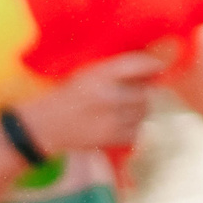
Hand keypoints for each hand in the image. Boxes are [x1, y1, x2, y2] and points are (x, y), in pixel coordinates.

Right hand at [15, 52, 164, 154]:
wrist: (44, 127)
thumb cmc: (68, 96)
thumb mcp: (87, 73)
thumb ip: (115, 70)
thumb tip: (150, 66)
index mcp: (98, 74)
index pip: (136, 64)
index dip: (151, 64)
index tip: (158, 65)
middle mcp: (107, 95)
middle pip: (145, 92)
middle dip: (143, 91)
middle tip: (134, 91)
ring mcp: (111, 119)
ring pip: (143, 112)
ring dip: (139, 109)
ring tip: (124, 108)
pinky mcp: (111, 138)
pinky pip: (136, 131)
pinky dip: (133, 127)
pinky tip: (119, 123)